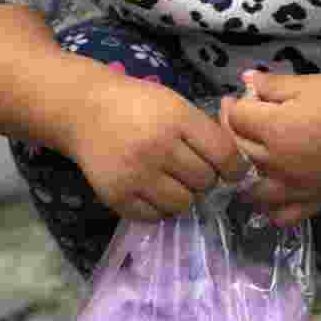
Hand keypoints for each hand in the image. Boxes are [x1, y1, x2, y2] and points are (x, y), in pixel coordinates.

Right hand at [69, 79, 248, 222]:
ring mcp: (136, 174)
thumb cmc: (137, 103)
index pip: (224, 155)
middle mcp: (158, 147)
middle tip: (193, 170)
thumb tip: (236, 164)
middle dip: (205, 179)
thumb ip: (203, 130)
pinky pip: (155, 217)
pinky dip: (160, 208)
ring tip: (173, 182)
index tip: (231, 170)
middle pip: (205, 181)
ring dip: (184, 196)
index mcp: (178, 119)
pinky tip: (153, 191)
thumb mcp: (175, 103)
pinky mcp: (117, 196)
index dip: (234, 167)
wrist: (84, 109)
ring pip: (183, 204)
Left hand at [223, 72, 320, 226]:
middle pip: (238, 150)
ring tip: (250, 158)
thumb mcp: (308, 85)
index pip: (236, 118)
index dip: (233, 105)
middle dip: (233, 132)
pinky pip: (280, 215)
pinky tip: (272, 192)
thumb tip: (244, 80)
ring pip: (251, 188)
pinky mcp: (312, 202)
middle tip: (241, 119)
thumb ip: (272, 85)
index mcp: (272, 129)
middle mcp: (275, 163)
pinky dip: (269, 208)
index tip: (236, 98)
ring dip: (243, 173)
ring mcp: (292, 188)